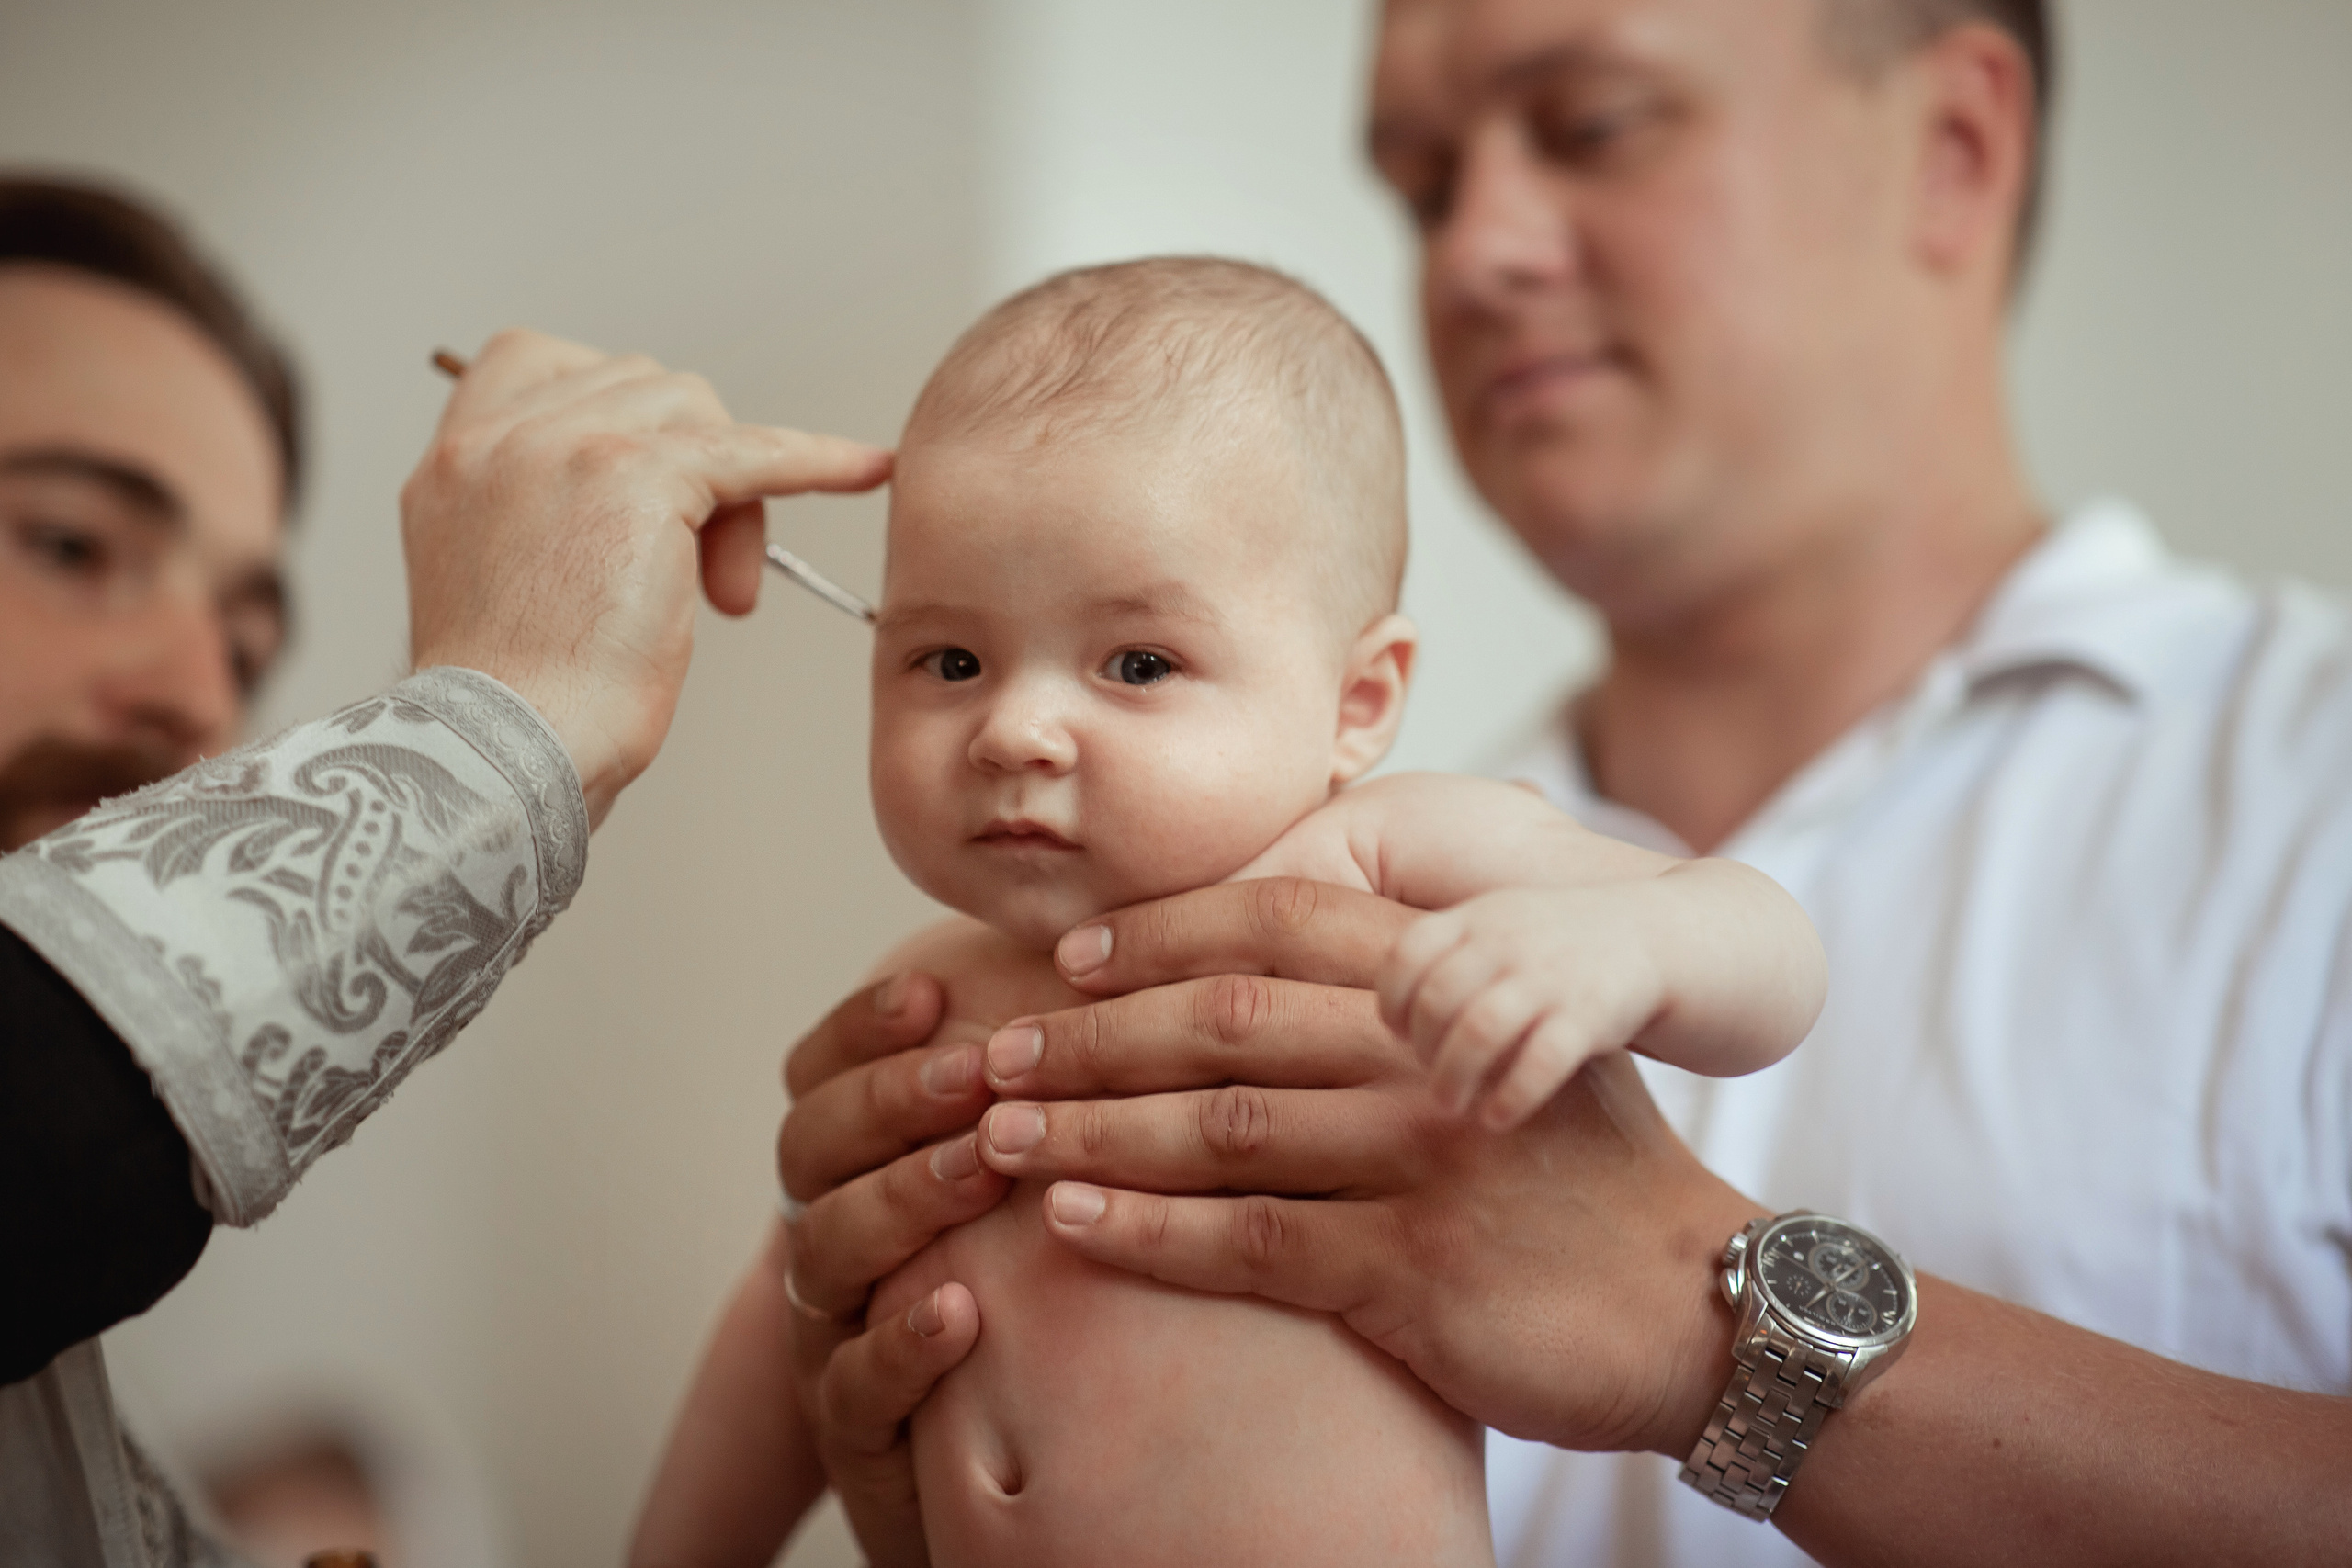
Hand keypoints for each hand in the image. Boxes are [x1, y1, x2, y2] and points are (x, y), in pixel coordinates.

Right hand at [401, 329, 891, 824]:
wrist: (508, 751)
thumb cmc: (517, 707)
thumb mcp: (506, 580)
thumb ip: (545, 514)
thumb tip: (641, 502)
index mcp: (452, 461)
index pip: (534, 362)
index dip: (610, 402)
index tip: (653, 461)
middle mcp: (495, 437)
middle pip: (635, 385)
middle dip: (687, 461)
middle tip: (698, 570)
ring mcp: (562, 445)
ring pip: (693, 410)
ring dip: (729, 496)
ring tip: (721, 595)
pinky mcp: (637, 476)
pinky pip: (752, 449)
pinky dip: (816, 460)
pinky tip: (863, 470)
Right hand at [776, 971, 1002, 1563]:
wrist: (1004, 1464)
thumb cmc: (1022, 1283)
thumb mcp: (1014, 1167)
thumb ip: (1027, 1071)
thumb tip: (1085, 949)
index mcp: (851, 1161)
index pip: (818, 1074)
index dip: (859, 1029)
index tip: (928, 990)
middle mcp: (826, 1235)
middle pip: (810, 1148)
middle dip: (887, 1100)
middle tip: (972, 1072)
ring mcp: (832, 1332)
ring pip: (827, 1252)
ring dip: (904, 1199)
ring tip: (981, 1168)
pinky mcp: (861, 1432)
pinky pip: (858, 1386)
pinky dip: (904, 1343)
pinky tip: (962, 1311)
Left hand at [978, 879, 1765, 1457]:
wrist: (1697, 1306)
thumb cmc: (1588, 1172)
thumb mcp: (1519, 1046)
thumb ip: (1414, 996)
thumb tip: (1271, 960)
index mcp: (1450, 984)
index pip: (1275, 925)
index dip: (1155, 934)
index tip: (1063, 958)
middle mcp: (1428, 1056)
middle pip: (1222, 1020)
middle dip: (1091, 1034)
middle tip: (996, 1051)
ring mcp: (1420, 1160)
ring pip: (1216, 1127)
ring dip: (1091, 1130)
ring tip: (1001, 1135)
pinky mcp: (1411, 1271)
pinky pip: (1245, 1242)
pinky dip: (1144, 1231)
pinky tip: (1072, 1223)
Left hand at [1382, 885, 1669, 1128]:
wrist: (1667, 938)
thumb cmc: (1564, 946)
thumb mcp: (1503, 926)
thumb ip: (1449, 958)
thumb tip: (1385, 1017)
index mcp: (1478, 917)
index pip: (1407, 955)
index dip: (1392, 1002)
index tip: (1399, 1034)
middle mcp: (1508, 942)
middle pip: (1436, 999)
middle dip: (1423, 1048)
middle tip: (1430, 1079)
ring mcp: (1550, 977)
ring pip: (1477, 1030)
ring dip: (1454, 1077)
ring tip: (1452, 1106)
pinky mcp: (1591, 1016)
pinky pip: (1540, 1061)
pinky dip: (1511, 1095)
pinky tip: (1498, 1118)